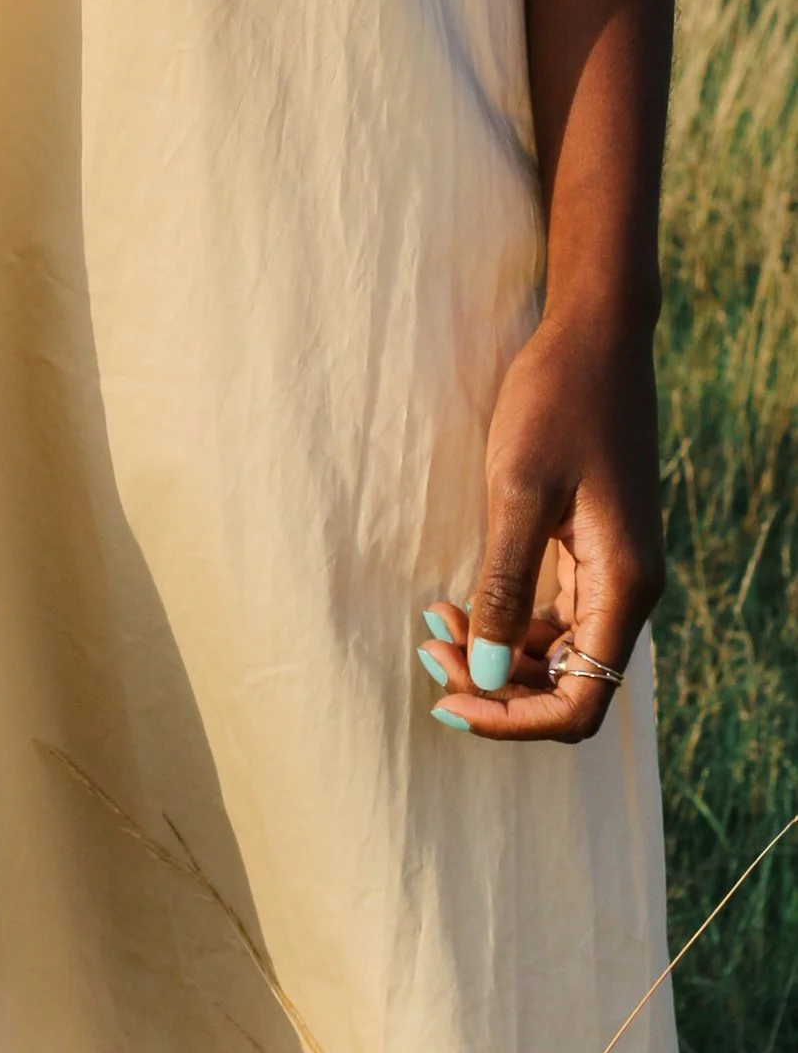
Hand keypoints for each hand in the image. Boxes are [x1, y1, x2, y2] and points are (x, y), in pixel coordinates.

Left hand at [416, 304, 662, 741]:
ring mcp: (609, 568)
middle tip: (427, 650)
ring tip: (432, 621)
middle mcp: (626, 589)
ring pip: (554, 650)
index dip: (516, 719)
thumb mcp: (519, 489)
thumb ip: (506, 583)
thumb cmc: (557, 400)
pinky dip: (505, 615)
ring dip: (495, 651)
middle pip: (566, 683)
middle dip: (495, 684)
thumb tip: (489, 670)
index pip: (580, 700)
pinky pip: (551, 610)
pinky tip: (456, 598)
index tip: (450, 700)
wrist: (593, 334)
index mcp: (624, 587)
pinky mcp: (589, 545)